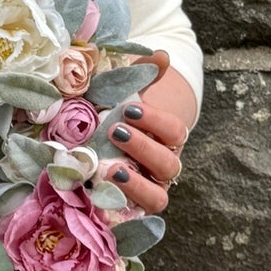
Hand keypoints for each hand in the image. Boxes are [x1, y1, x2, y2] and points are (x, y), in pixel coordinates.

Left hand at [103, 51, 188, 215]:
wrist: (107, 137)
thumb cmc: (119, 111)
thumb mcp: (128, 91)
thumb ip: (144, 73)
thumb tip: (161, 56)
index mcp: (167, 137)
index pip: (175, 131)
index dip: (157, 122)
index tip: (130, 109)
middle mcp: (161, 166)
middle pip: (169, 165)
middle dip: (144, 148)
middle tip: (115, 132)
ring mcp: (147, 189)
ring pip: (157, 197)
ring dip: (136, 186)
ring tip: (110, 170)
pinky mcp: (128, 207)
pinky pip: (131, 215)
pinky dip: (118, 208)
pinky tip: (96, 197)